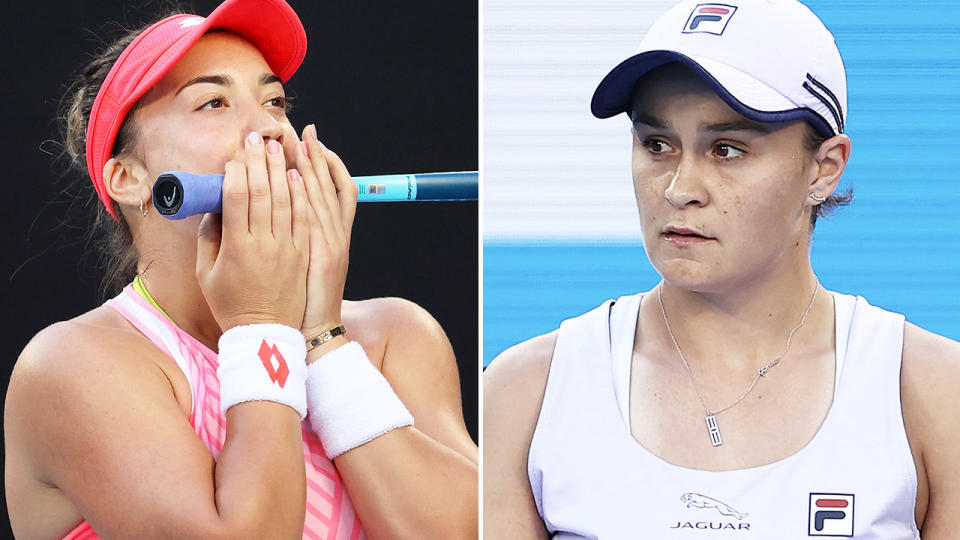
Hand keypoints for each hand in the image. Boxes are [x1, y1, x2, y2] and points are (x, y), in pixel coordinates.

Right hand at [195, 131, 309, 330]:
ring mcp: (287, 248)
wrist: (266, 333)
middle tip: (259, 138)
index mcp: (235, 247)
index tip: (236, 154)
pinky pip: (304, 218)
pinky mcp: (304, 254)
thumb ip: (208, 237)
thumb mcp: (206, 272)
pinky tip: (298, 176)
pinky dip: (302, 195)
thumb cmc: (231, 303)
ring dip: (283, 170)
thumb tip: (214, 205)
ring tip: (279, 147)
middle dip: (260, 161)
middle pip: (263, 192)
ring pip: (287, 200)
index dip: (237, 171)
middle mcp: (263, 244)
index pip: (236, 198)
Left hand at [293, 123, 357, 337]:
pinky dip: (305, 196)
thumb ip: (304, 233)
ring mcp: (329, 245)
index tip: (314, 141)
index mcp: (335, 234)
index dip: (328, 163)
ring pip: (321, 197)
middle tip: (306, 129)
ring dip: (310, 168)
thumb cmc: (306, 297)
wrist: (312, 329)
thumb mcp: (314, 260)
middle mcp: (336, 235)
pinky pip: (310, 219)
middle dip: (318, 155)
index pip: (338, 188)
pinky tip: (293, 176)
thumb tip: (288, 205)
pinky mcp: (319, 257)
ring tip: (300, 142)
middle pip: (330, 185)